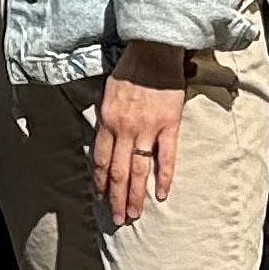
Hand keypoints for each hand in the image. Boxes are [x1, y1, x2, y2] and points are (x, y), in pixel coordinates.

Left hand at [90, 43, 184, 227]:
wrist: (154, 49)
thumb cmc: (129, 68)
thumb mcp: (107, 92)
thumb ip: (106, 117)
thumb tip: (103, 139)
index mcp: (107, 120)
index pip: (99, 160)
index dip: (99, 182)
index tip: (100, 199)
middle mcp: (124, 128)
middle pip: (118, 171)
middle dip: (116, 198)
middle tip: (118, 219)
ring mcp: (147, 128)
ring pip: (139, 170)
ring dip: (136, 195)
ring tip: (134, 215)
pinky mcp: (169, 125)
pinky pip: (166, 157)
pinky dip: (164, 178)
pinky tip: (161, 195)